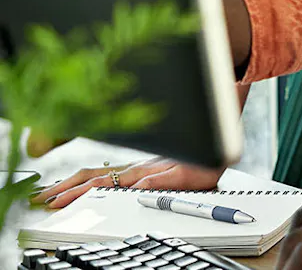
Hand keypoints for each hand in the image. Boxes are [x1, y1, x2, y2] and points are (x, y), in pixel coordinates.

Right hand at [32, 158, 222, 208]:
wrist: (219, 140)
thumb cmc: (207, 158)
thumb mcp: (191, 175)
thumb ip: (166, 180)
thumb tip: (141, 185)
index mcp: (143, 171)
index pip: (101, 183)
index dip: (77, 193)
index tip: (56, 201)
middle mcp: (138, 167)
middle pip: (93, 176)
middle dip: (65, 187)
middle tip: (42, 198)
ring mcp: (140, 167)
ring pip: (99, 173)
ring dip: (74, 182)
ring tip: (53, 191)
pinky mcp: (145, 168)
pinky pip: (111, 173)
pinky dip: (90, 179)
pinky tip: (84, 183)